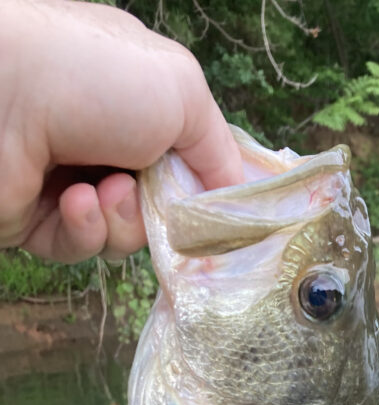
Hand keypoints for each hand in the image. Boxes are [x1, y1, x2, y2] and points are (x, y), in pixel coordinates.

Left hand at [0, 0, 242, 262]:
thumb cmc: (91, 78)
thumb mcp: (183, 94)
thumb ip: (219, 150)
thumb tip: (232, 199)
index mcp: (137, 96)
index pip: (187, 155)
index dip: (207, 186)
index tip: (224, 212)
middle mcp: (103, 137)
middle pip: (162, 204)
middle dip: (166, 210)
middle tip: (157, 199)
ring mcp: (70, 178)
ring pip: (126, 233)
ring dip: (124, 220)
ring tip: (103, 191)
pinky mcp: (38, 219)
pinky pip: (83, 246)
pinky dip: (85, 229)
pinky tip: (72, 200)